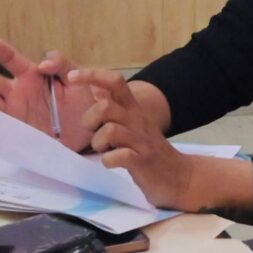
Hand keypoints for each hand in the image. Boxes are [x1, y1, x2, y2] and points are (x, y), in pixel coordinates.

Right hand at [0, 38, 96, 149]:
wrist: (89, 132)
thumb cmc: (83, 102)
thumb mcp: (78, 79)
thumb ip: (63, 65)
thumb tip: (42, 63)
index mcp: (33, 75)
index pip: (14, 60)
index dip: (5, 52)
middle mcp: (20, 89)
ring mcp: (16, 108)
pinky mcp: (17, 125)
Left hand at [78, 68, 227, 211]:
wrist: (180, 177)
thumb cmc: (150, 151)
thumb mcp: (133, 125)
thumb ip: (116, 108)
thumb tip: (95, 90)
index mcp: (133, 109)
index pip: (115, 81)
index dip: (91, 75)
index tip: (71, 77)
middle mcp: (137, 120)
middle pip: (105, 106)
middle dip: (89, 120)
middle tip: (92, 133)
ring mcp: (140, 141)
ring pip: (110, 130)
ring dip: (98, 142)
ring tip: (103, 150)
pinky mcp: (142, 161)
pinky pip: (119, 156)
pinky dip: (108, 161)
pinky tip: (110, 163)